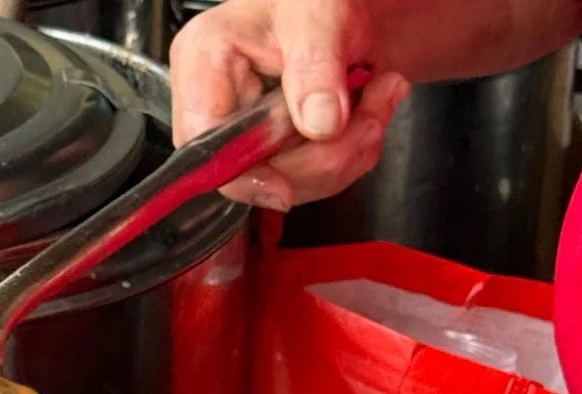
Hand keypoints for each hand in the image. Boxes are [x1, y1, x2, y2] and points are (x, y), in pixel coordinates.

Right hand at [171, 0, 408, 211]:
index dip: (243, 175)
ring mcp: (251, 134)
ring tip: (378, 98)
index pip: (204, 143)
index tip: (285, 188)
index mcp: (204, 61)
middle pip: (252, 173)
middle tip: (369, 115)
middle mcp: (220, 102)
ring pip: (292, 184)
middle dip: (320, 156)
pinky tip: (369, 113)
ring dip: (347, 153)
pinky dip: (352, 155)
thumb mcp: (319, 12)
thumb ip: (316, 65)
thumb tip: (317, 124)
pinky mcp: (280, 153)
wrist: (358, 3)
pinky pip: (315, 182)